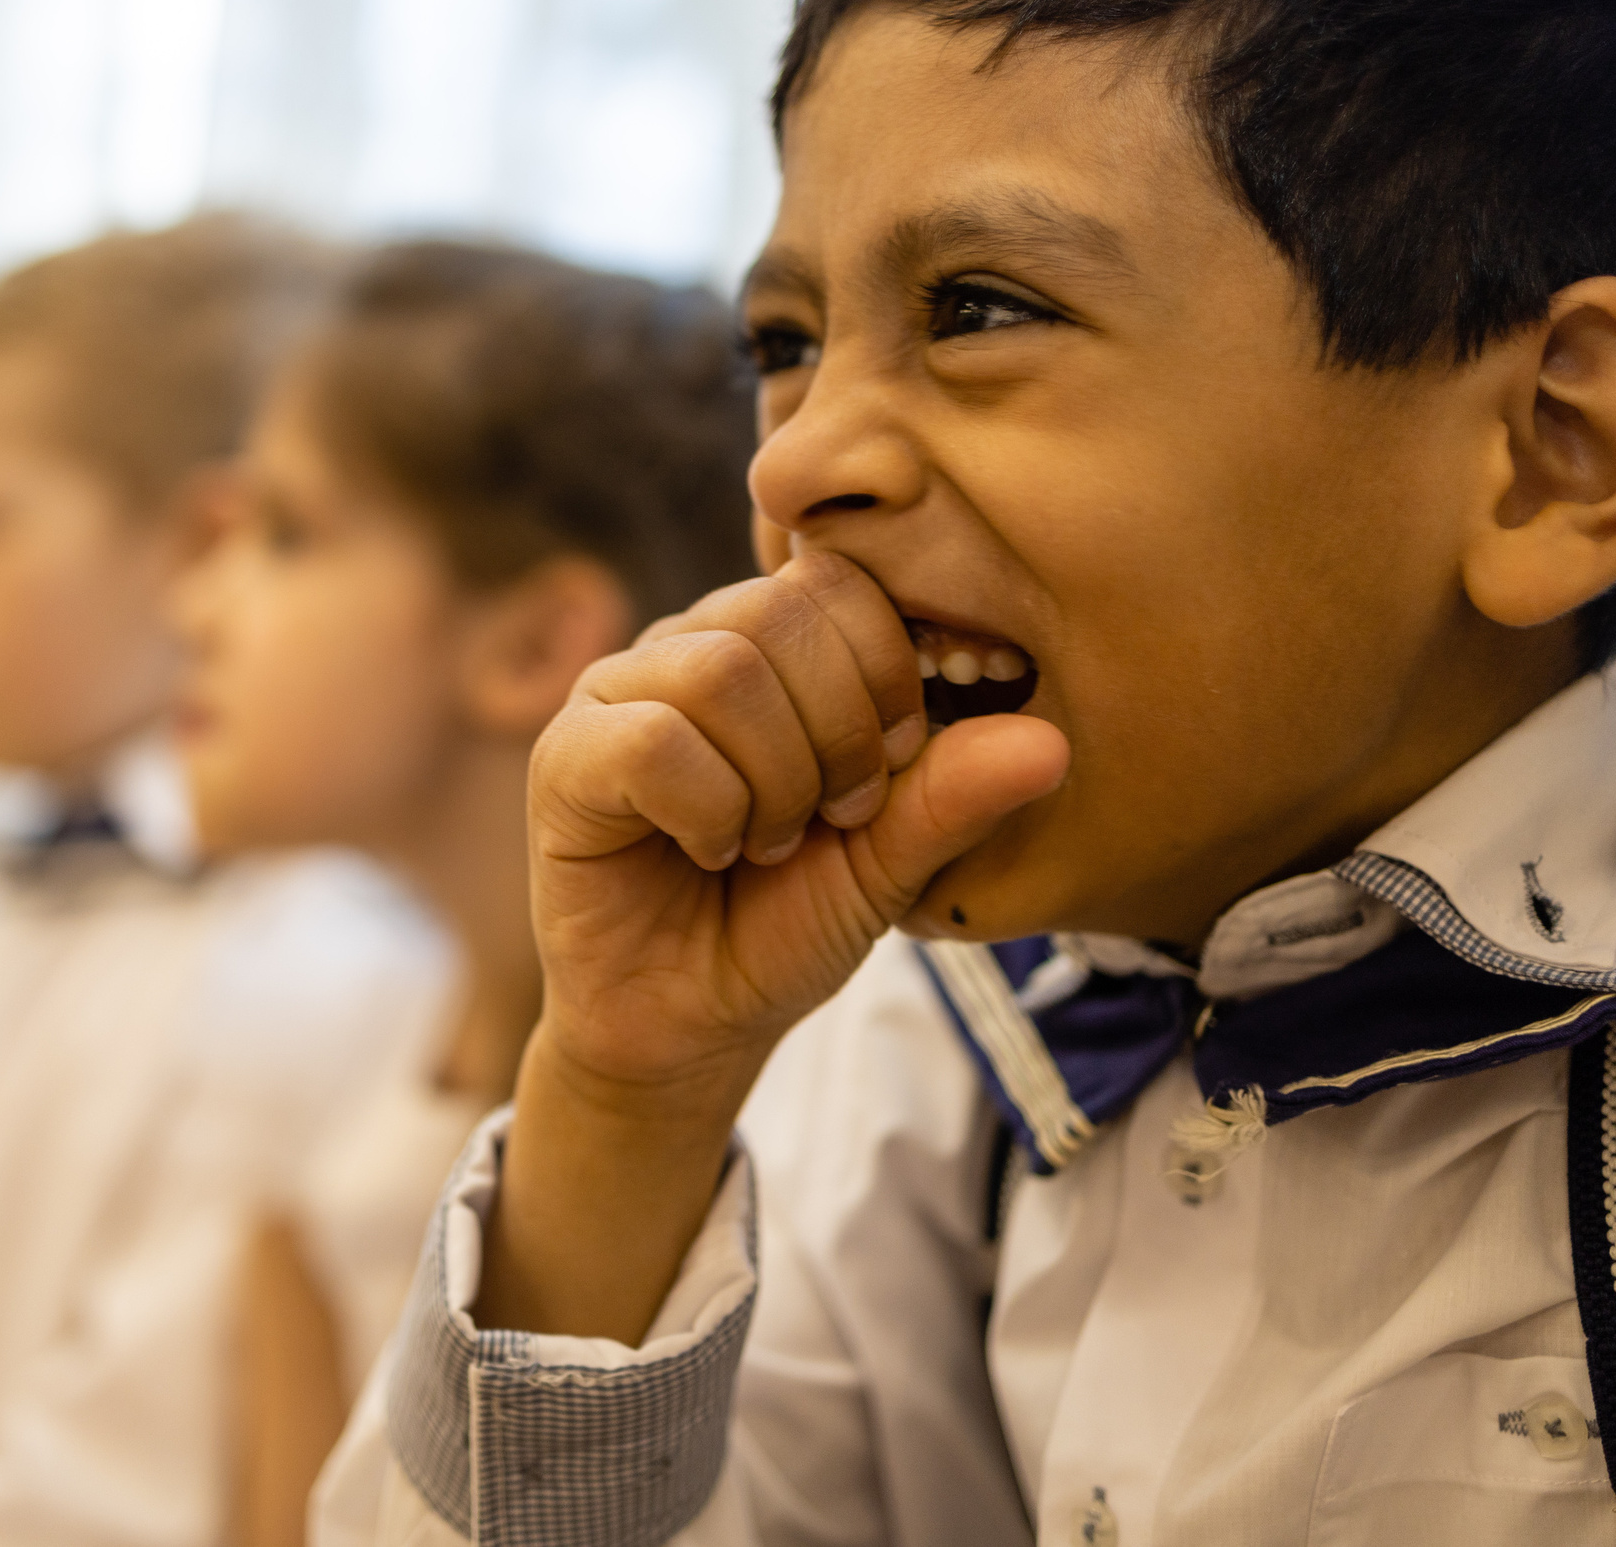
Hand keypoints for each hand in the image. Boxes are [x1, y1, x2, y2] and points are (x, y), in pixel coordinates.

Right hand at [529, 550, 1069, 1093]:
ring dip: (772, 782)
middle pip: (782, 617)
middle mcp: (686, 646)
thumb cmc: (781, 927)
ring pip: (720, 671)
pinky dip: (707, 810)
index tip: (885, 780)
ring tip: (765, 844)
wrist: (691, 1028)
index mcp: (767, 644)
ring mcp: (616, 693)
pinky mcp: (564, 758)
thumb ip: (952, 797)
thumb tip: (1051, 742)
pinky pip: (651, 739)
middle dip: (835, 738)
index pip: (840, 586)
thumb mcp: (889, 863)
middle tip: (830, 823)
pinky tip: (707, 852)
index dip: (884, 678)